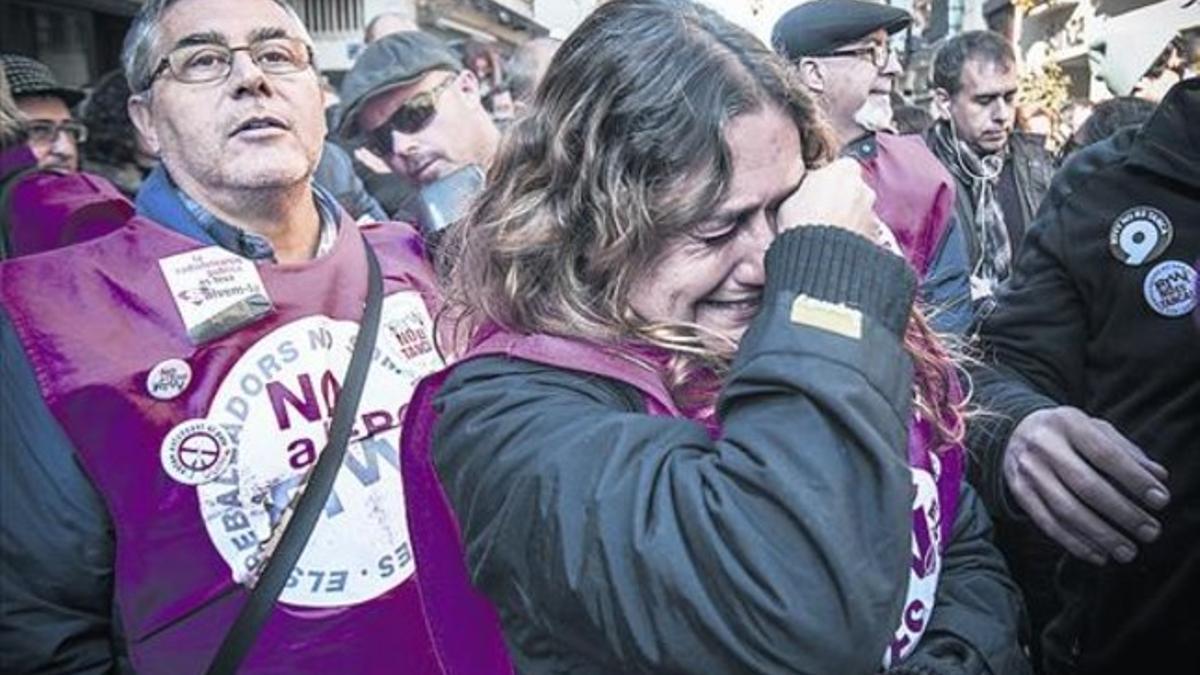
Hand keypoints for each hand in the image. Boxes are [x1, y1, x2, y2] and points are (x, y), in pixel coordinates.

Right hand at [777, 159, 877, 240]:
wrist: (818, 254)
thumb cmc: (801, 222)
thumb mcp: (789, 197)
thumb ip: (803, 189)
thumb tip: (801, 194)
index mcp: (844, 169)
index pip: (838, 168)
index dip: (825, 181)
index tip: (814, 191)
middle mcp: (863, 188)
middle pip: (852, 189)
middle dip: (839, 200)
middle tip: (818, 214)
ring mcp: (871, 213)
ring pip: (858, 212)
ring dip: (846, 220)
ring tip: (824, 233)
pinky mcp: (874, 236)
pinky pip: (861, 232)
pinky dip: (851, 237)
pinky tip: (833, 245)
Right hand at [1004, 406, 1169, 564]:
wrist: (1014, 432)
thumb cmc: (1069, 433)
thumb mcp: (1096, 429)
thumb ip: (1127, 451)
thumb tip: (1159, 476)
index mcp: (1068, 424)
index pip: (1105, 454)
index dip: (1134, 479)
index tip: (1160, 501)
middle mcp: (1044, 446)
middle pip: (1086, 485)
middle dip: (1122, 513)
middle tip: (1150, 532)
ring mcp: (1028, 470)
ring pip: (1066, 510)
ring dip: (1100, 535)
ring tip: (1128, 551)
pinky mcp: (1019, 492)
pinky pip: (1047, 523)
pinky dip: (1075, 543)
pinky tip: (1099, 555)